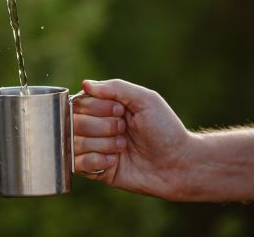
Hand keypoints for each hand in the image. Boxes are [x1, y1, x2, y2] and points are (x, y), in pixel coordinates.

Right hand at [73, 79, 194, 199]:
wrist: (179, 164)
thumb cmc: (165, 129)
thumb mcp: (145, 99)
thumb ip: (115, 87)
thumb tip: (85, 84)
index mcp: (104, 106)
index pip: (79, 102)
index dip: (97, 108)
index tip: (120, 111)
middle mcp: (95, 125)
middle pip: (74, 122)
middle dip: (102, 127)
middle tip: (124, 130)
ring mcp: (94, 148)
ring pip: (75, 143)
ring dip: (102, 144)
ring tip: (123, 147)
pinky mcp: (96, 170)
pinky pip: (78, 164)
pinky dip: (97, 161)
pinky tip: (115, 162)